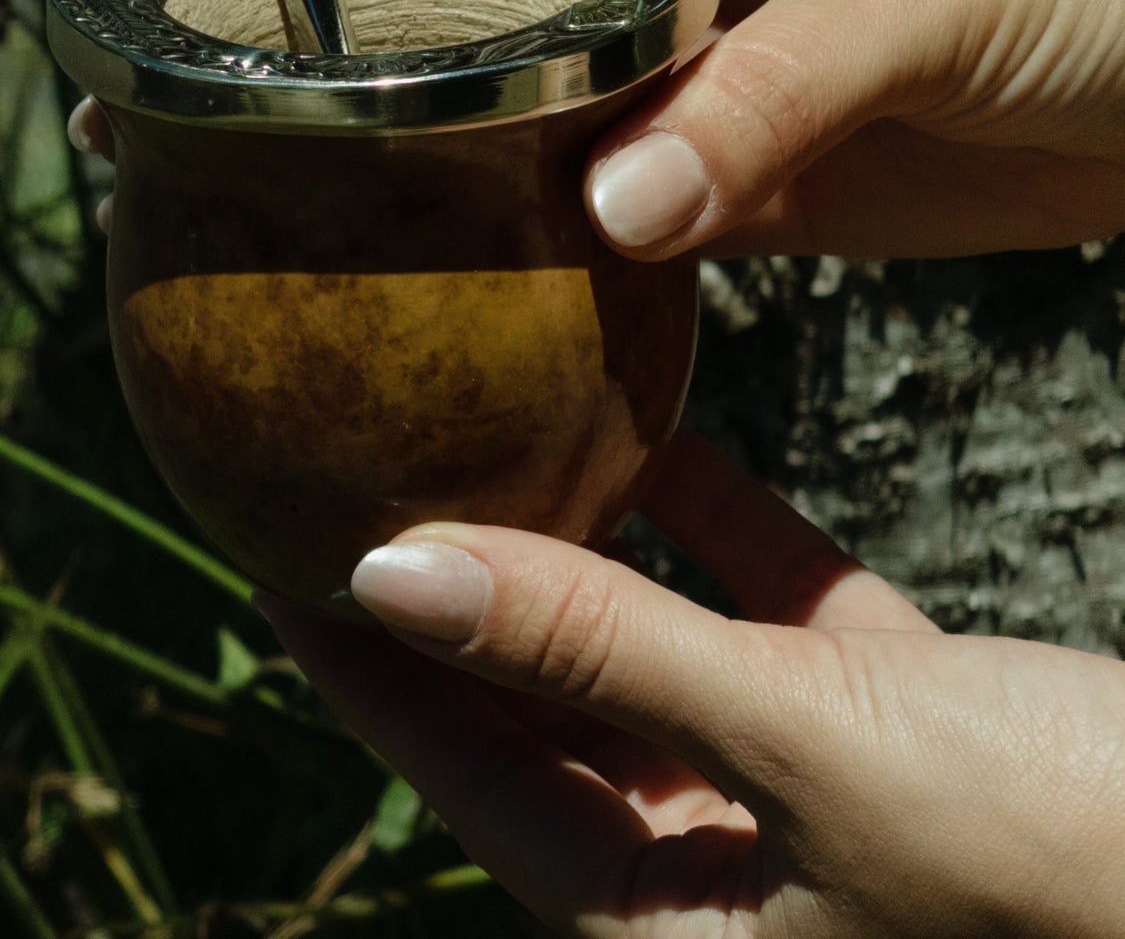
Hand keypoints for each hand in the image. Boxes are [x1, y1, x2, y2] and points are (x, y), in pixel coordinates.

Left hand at [263, 434, 1124, 938]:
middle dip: (457, 597)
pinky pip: (768, 616)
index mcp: (667, 934)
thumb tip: (396, 571)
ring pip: (654, 654)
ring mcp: (811, 799)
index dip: (365, 663)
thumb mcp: (794, 740)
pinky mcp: (891, 725)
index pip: (469, 771)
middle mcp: (723, 878)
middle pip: (545, 711)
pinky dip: (716, 531)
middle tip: (353, 471)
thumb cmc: (1044, 858)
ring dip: (583, 552)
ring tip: (485, 431)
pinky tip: (655, 429)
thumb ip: (596, 647)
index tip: (273, 552)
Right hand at [313, 0, 1124, 261]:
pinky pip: (619, 213)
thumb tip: (613, 212)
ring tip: (309, 222)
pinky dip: (550, 252)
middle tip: (224, 122)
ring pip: (530, 109)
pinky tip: (467, 299)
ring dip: (443, 161)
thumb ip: (767, 88)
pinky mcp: (751, 171)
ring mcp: (703, 63)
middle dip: (360, 43)